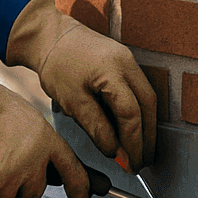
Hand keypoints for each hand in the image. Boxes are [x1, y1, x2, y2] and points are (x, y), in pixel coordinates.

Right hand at [0, 56, 92, 197]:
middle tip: (10, 167)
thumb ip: (43, 147)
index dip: (80, 187)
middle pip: (35, 193)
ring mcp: (11, 177)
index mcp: (47, 142)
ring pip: (9, 196)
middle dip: (24, 187)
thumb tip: (50, 171)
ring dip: (2, 185)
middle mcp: (33, 163)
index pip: (72, 170)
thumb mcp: (32, 122)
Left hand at [6, 0, 157, 170]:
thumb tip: (114, 151)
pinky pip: (139, 89)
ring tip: (140, 148)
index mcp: (113, 71)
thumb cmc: (56, 64)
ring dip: (147, 124)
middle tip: (143, 161)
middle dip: (148, 136)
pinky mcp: (125, 61)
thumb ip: (96, 126)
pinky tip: (132, 127)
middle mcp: (128, 63)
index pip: (131, 114)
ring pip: (147, 97)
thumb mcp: (71, 100)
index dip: (133, 142)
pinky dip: (139, 110)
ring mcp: (129, 60)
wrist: (50, 34)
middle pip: (148, 105)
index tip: (131, 163)